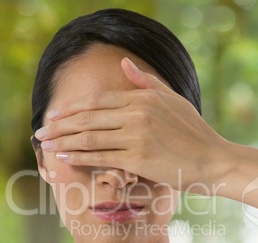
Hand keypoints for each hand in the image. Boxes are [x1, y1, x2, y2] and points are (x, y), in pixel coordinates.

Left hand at [35, 58, 227, 191]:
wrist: (213, 159)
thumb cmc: (194, 131)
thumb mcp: (172, 99)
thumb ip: (146, 82)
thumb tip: (124, 63)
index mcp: (142, 98)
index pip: (97, 101)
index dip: (72, 109)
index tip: (55, 116)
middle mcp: (136, 114)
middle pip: (88, 118)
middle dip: (60, 126)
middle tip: (41, 133)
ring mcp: (136, 137)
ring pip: (90, 138)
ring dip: (63, 142)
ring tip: (47, 146)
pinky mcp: (138, 159)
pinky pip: (101, 157)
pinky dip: (80, 157)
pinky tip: (65, 157)